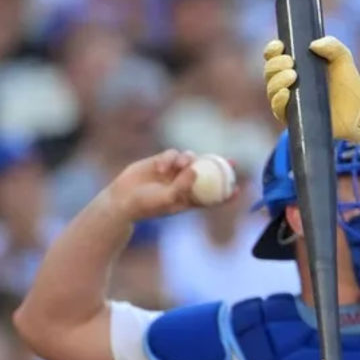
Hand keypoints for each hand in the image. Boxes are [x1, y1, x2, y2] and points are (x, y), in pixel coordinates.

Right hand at [107, 149, 234, 222]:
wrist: (121, 199)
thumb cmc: (145, 205)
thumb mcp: (166, 199)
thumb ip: (182, 187)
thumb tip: (198, 171)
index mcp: (187, 198)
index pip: (211, 196)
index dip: (226, 194)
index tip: (239, 190)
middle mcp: (183, 183)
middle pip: (208, 172)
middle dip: (221, 166)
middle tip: (232, 162)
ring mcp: (173, 171)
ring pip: (191, 159)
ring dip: (189, 159)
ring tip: (179, 165)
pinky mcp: (161, 161)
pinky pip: (173, 153)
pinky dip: (170, 158)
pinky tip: (162, 166)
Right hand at [262, 36, 359, 140]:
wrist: (358, 110)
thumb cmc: (347, 82)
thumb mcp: (343, 59)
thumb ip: (333, 46)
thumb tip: (313, 45)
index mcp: (296, 64)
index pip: (274, 55)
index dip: (272, 49)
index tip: (279, 46)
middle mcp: (287, 82)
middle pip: (269, 71)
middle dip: (275, 64)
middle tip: (290, 63)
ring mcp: (288, 100)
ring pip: (271, 89)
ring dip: (277, 81)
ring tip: (293, 75)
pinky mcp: (292, 117)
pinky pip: (278, 109)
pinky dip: (278, 100)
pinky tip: (286, 93)